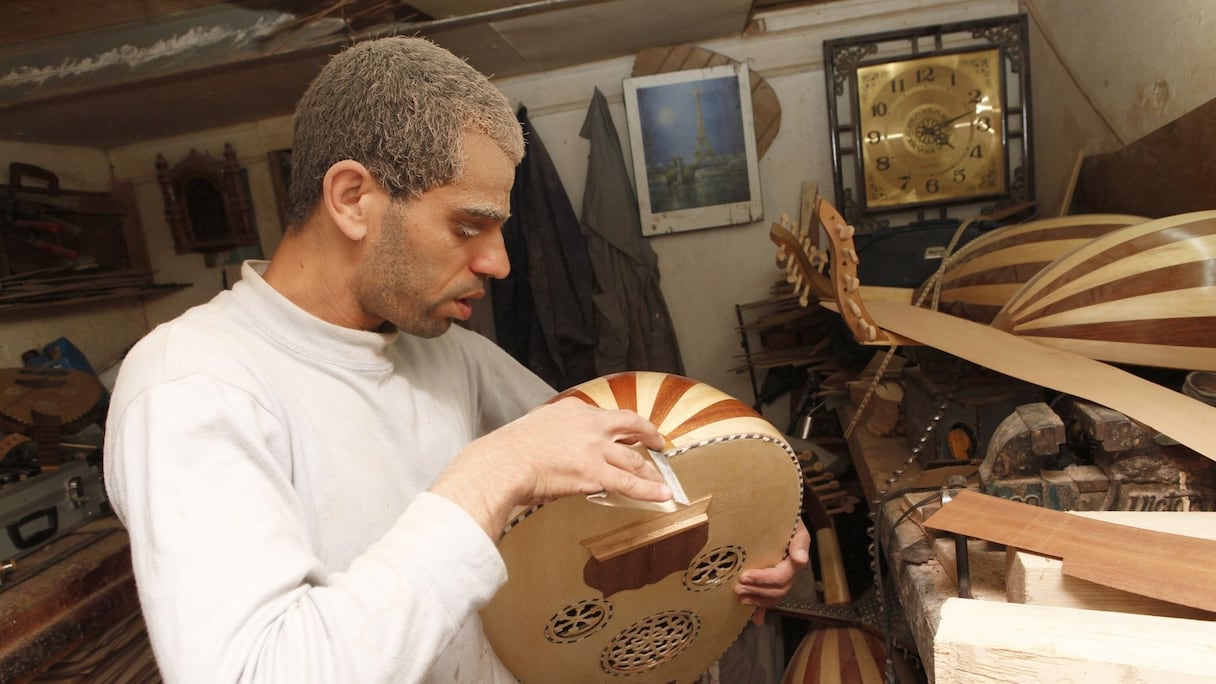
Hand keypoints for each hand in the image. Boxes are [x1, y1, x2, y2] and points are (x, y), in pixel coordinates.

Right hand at [432, 397, 671, 536]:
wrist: (503, 463)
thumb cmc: (510, 451)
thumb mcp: (535, 427)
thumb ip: (554, 434)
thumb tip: (559, 451)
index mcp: (573, 409)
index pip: (605, 415)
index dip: (620, 424)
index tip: (626, 429)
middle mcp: (589, 424)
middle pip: (630, 425)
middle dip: (648, 434)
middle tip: (658, 443)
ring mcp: (594, 447)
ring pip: (633, 459)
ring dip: (651, 472)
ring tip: (662, 481)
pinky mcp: (594, 472)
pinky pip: (628, 483)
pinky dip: (649, 490)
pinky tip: (662, 496)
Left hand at [734, 517, 810, 623]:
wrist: (781, 515)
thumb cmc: (786, 518)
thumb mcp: (795, 525)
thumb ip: (799, 542)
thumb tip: (800, 559)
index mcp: (795, 561)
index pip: (781, 576)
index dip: (763, 579)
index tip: (745, 576)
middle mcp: (790, 572)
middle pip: (777, 590)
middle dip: (756, 591)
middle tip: (737, 587)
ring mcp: (783, 578)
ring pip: (773, 597)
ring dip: (757, 600)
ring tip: (739, 596)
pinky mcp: (772, 580)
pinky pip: (769, 599)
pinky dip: (762, 610)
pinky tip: (755, 620)